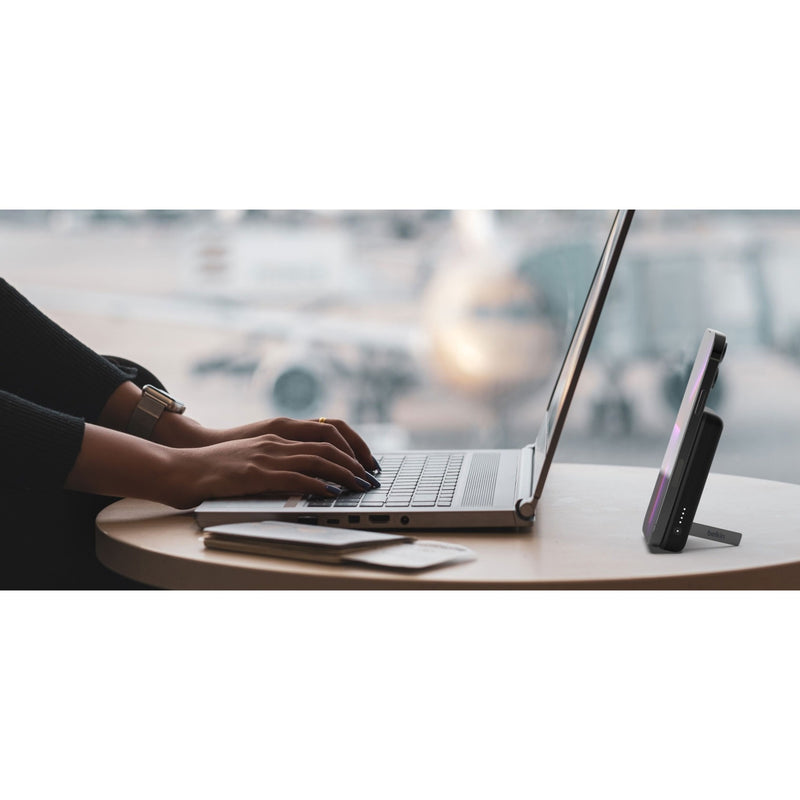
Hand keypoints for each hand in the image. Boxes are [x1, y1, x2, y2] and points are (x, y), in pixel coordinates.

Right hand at [164, 415, 379, 473]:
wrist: (180, 468)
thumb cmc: (215, 469)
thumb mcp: (253, 460)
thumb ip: (279, 463)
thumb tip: (308, 480)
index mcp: (277, 435)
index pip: (325, 433)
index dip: (350, 447)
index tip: (365, 463)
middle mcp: (276, 441)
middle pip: (328, 445)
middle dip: (354, 461)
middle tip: (370, 478)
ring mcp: (265, 456)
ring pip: (317, 459)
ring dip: (344, 473)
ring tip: (360, 486)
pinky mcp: (255, 473)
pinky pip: (295, 476)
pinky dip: (318, 484)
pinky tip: (332, 492)